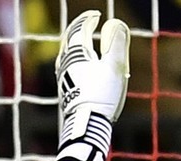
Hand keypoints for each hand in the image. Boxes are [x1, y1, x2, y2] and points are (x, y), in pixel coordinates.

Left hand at [55, 11, 129, 160]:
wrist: (86, 124)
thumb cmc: (101, 96)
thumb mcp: (114, 68)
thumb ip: (117, 44)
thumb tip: (116, 23)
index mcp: (76, 54)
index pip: (79, 29)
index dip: (87, 20)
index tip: (96, 16)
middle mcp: (65, 62)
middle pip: (69, 40)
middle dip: (79, 30)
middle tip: (88, 24)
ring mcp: (62, 76)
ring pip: (66, 54)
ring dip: (75, 45)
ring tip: (83, 42)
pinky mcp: (64, 89)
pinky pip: (66, 66)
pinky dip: (74, 59)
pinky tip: (79, 67)